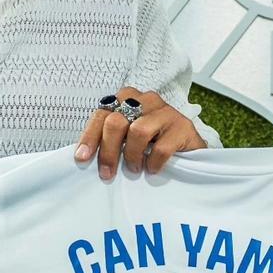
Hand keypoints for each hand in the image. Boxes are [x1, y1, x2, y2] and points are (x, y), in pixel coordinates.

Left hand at [74, 87, 206, 179]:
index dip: (90, 137)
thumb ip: (109, 139)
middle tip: (108, 173)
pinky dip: (153, 162)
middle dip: (108, 150)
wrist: (189, 150)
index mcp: (127, 99)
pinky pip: (161, 147)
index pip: (102, 114)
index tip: (82, 158)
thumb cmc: (153, 143)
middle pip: (116, 121)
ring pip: (138, 131)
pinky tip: (152, 169)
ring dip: (132, 155)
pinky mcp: (183, 126)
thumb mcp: (127, 138)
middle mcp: (146, 100)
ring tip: (134, 168)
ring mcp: (166, 111)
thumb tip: (84, 156)